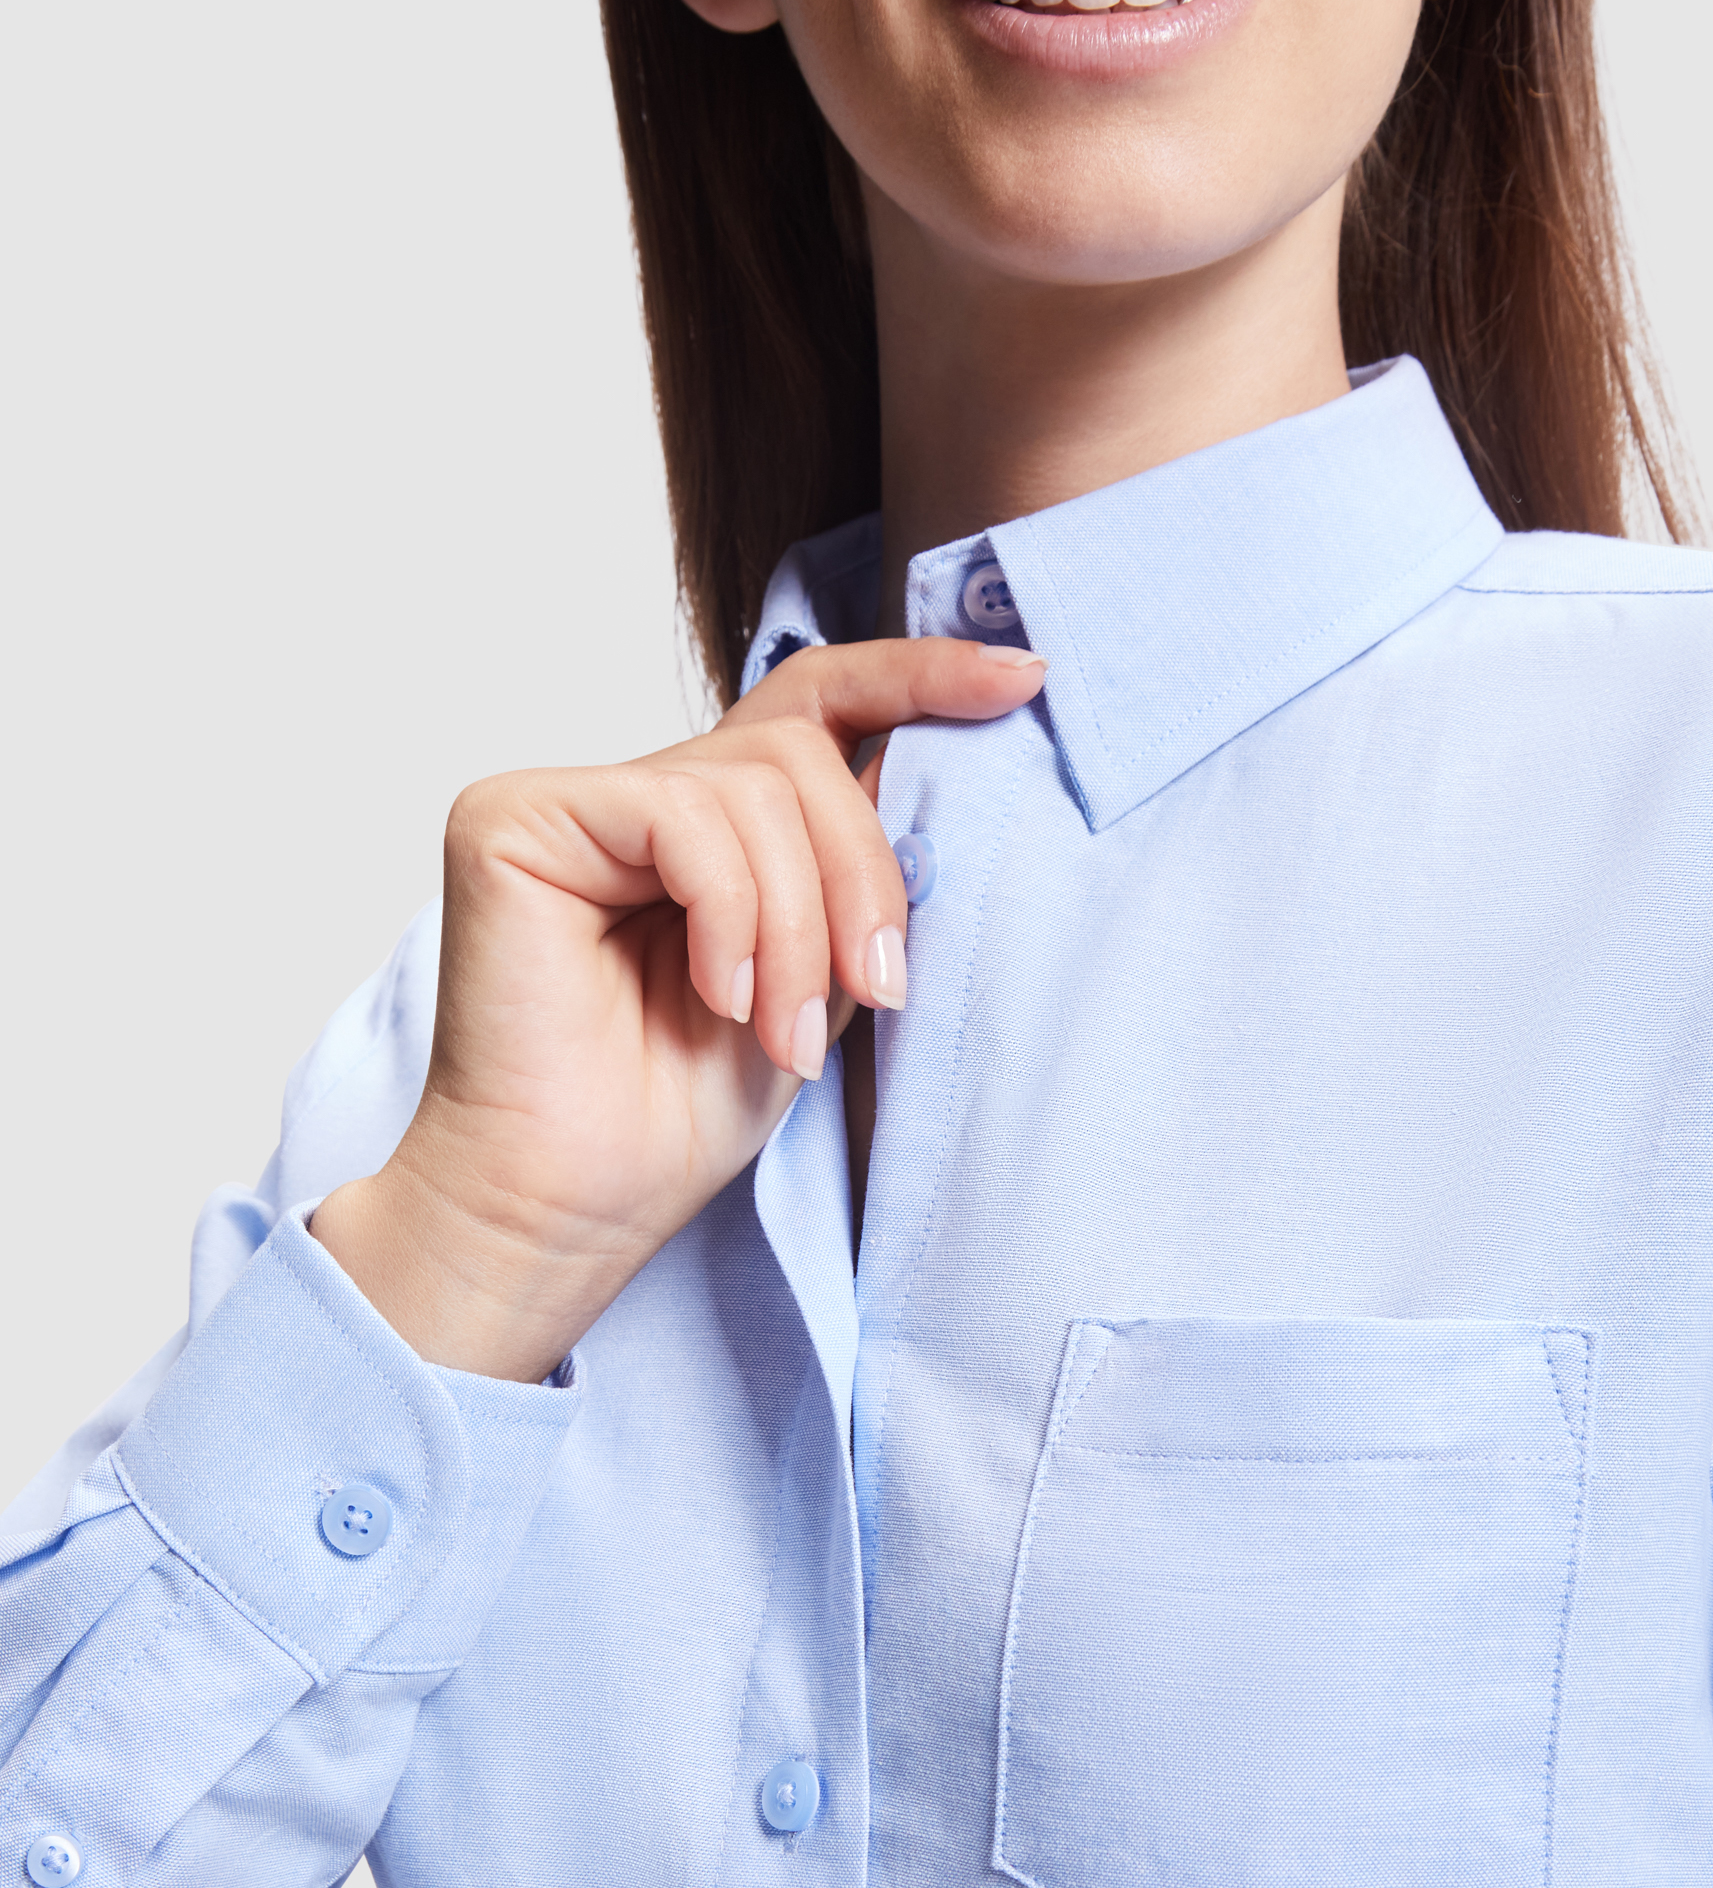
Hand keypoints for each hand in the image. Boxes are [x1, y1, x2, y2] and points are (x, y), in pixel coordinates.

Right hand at [311, 638, 1043, 1378]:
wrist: (572, 1209)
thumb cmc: (679, 1114)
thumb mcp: (823, 979)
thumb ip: (861, 873)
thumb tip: (931, 762)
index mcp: (716, 824)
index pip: (817, 704)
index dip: (919, 678)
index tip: (1022, 679)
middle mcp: (644, 794)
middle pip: (802, 753)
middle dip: (864, 875)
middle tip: (877, 991)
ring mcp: (577, 801)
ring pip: (753, 788)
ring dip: (799, 924)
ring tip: (783, 1032)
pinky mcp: (516, 818)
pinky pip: (682, 816)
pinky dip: (729, 916)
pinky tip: (720, 999)